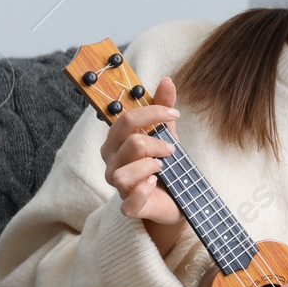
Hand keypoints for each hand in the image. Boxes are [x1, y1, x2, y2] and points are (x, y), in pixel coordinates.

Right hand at [100, 76, 181, 228]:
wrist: (175, 199)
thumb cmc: (165, 165)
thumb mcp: (166, 134)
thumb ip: (163, 108)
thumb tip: (166, 79)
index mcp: (116, 142)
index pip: (125, 119)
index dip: (152, 113)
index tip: (174, 114)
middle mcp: (112, 163)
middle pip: (129, 142)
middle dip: (157, 142)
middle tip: (172, 149)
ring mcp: (118, 186)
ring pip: (125, 171)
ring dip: (151, 165)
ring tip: (162, 167)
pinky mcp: (130, 207)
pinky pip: (130, 200)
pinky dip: (144, 191)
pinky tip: (155, 184)